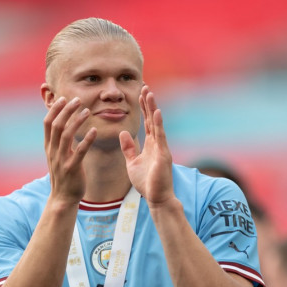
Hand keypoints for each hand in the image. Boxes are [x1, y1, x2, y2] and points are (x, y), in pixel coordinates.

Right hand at [43, 97, 96, 203]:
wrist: (63, 198)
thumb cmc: (63, 175)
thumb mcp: (57, 156)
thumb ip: (59, 141)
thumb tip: (63, 123)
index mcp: (49, 147)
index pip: (47, 123)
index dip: (55, 109)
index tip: (64, 98)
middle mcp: (53, 152)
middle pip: (57, 125)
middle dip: (66, 110)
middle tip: (77, 100)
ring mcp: (61, 160)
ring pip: (67, 135)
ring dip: (77, 121)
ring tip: (87, 111)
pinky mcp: (72, 168)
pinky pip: (80, 151)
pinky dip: (87, 140)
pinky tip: (94, 131)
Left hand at [119, 86, 175, 207]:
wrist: (156, 198)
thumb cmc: (146, 183)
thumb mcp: (132, 163)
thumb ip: (128, 148)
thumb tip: (123, 132)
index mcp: (151, 145)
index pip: (147, 122)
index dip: (143, 108)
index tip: (140, 93)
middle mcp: (158, 143)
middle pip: (152, 119)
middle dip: (148, 103)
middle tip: (144, 86)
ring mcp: (162, 148)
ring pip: (157, 124)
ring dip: (153, 108)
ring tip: (149, 93)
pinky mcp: (163, 155)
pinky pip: (160, 137)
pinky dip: (159, 124)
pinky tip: (157, 112)